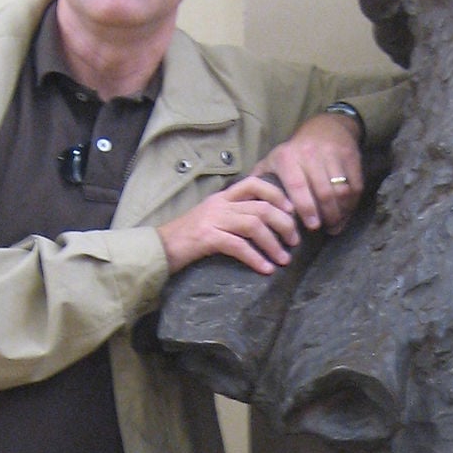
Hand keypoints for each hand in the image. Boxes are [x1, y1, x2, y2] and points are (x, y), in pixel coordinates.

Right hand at [158, 175, 299, 275]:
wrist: (158, 248)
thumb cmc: (187, 237)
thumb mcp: (213, 218)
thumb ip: (235, 215)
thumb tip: (267, 225)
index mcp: (223, 197)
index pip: (254, 184)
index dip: (277, 195)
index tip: (291, 211)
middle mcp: (220, 204)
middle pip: (261, 207)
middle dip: (283, 224)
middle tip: (294, 241)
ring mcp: (213, 219)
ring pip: (253, 225)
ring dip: (273, 243)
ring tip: (284, 259)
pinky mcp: (206, 238)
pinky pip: (238, 246)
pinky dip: (256, 258)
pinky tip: (265, 269)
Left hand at [251, 112, 362, 233]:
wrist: (327, 126)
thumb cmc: (296, 150)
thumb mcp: (274, 158)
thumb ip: (260, 179)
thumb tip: (243, 201)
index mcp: (288, 157)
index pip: (298, 185)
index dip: (305, 207)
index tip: (312, 226)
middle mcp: (310, 154)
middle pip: (323, 191)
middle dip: (326, 214)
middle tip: (325, 228)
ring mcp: (333, 154)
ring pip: (341, 190)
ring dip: (340, 211)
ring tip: (335, 223)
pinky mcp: (351, 157)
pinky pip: (355, 185)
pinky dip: (352, 203)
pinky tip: (346, 212)